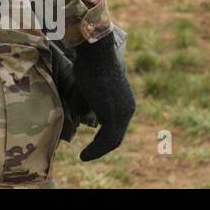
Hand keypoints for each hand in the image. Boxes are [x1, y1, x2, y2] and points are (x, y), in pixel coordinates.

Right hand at [72, 31, 135, 160]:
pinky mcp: (115, 116)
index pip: (115, 125)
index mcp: (124, 101)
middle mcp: (128, 108)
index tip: (91, 143)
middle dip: (101, 147)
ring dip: (97, 151)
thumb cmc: (90, 64)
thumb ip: (88, 104)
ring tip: (84, 157)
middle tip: (87, 154)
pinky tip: (83, 155)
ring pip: (112, 140)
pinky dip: (95, 150)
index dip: (103, 137)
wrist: (96, 53)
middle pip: (116, 136)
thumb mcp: (88, 88)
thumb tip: (81, 117)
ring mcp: (124, 113)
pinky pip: (107, 140)